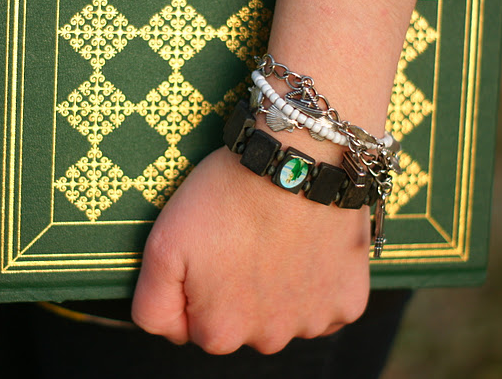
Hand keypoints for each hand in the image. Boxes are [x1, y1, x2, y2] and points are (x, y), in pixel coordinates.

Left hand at [131, 146, 370, 354]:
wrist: (294, 160)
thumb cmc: (226, 198)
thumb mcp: (162, 246)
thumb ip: (152, 305)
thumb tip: (172, 332)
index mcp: (219, 334)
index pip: (197, 326)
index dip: (198, 285)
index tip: (210, 250)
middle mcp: (268, 341)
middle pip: (244, 323)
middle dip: (239, 291)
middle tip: (243, 240)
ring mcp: (313, 324)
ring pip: (285, 314)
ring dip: (279, 288)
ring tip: (276, 238)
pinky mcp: (349, 302)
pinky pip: (326, 304)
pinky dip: (317, 281)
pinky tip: (307, 246)